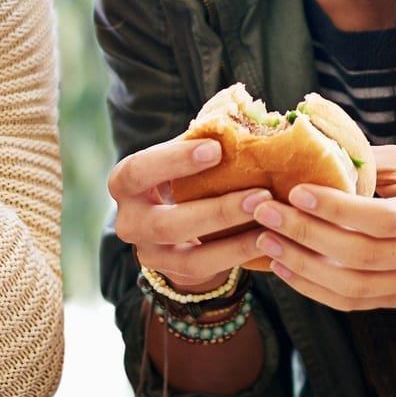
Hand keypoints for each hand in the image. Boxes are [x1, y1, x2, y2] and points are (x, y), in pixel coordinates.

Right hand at [109, 137, 269, 293]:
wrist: (174, 221)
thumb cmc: (182, 174)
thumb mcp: (183, 156)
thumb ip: (202, 141)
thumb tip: (240, 122)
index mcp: (126, 182)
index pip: (139, 171)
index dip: (174, 161)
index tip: (216, 149)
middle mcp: (129, 222)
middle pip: (166, 224)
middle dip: (217, 211)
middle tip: (260, 195)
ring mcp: (149, 253)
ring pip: (190, 256)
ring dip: (235, 240)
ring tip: (270, 221)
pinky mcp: (173, 274)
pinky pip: (207, 269)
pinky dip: (238, 255)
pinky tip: (266, 240)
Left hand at [245, 144, 395, 313]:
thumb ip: (368, 161)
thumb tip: (309, 148)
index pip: (384, 219)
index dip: (338, 209)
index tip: (296, 191)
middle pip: (363, 256)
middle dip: (307, 236)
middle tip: (265, 214)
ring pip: (354, 288)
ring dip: (304, 267)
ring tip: (266, 243)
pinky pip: (354, 302)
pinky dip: (315, 289)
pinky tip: (285, 268)